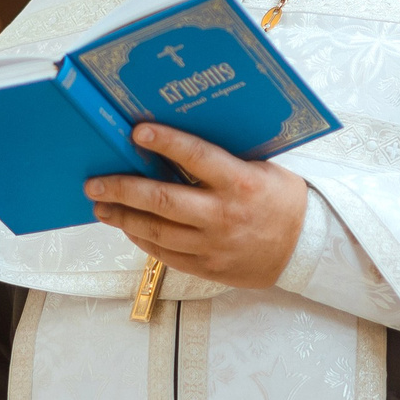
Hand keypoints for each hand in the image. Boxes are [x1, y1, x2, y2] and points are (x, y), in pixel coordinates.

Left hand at [85, 122, 310, 286]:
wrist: (304, 249)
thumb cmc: (281, 200)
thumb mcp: (261, 170)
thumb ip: (223, 160)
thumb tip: (177, 142)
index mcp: (240, 182)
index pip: (196, 157)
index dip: (165, 142)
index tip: (136, 132)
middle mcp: (223, 214)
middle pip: (162, 200)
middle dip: (122, 189)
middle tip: (95, 182)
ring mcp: (213, 245)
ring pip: (156, 231)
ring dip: (123, 217)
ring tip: (101, 205)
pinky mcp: (207, 267)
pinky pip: (165, 254)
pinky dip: (142, 239)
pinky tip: (127, 227)